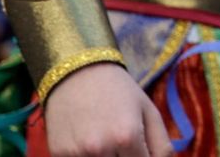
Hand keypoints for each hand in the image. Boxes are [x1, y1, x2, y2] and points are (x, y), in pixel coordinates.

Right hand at [42, 62, 171, 156]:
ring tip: (106, 140)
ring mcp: (77, 153)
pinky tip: (87, 143)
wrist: (78, 71)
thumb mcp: (148, 110)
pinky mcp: (58, 154)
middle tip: (123, 144)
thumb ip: (161, 144)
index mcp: (127, 137)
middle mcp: (101, 148)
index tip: (139, 150)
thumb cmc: (119, 90)